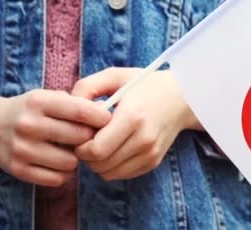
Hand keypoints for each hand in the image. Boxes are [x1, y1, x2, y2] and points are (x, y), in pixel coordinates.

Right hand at [0, 89, 110, 186]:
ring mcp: (21, 149)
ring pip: (70, 162)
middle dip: (89, 138)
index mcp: (39, 101)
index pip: (81, 111)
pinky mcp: (18, 169)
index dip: (101, 117)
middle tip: (87, 137)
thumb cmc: (30, 110)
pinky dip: (62, 173)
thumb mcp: (48, 97)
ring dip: (75, 158)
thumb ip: (76, 103)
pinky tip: (57, 162)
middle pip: (79, 138)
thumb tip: (107, 112)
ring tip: (68, 150)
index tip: (108, 121)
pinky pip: (57, 179)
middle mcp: (28, 124)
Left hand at [72, 68, 201, 180]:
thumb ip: (87, 87)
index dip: (80, 145)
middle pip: (100, 164)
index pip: (96, 149)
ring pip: (108, 173)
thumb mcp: (115, 76)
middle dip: (85, 155)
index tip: (80, 131)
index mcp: (132, 116)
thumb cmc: (145, 84)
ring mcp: (150, 153)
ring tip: (100, 141)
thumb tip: (68, 107)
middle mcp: (143, 139)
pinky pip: (121, 174)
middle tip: (86, 138)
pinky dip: (111, 165)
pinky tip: (113, 147)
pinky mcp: (153, 162)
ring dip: (97, 162)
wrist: (182, 98)